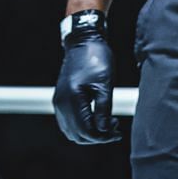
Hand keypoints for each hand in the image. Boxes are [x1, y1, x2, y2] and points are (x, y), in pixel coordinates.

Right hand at [52, 10, 121, 144]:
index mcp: (72, 99)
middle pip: (77, 135)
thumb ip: (104, 108)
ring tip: (109, 123)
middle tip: (115, 129)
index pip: (86, 131)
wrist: (83, 41)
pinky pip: (69, 122)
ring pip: (72, 131)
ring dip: (90, 132)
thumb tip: (105, 130)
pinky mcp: (61, 99)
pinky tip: (98, 118)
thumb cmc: (97, 58)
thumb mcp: (105, 83)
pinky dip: (82, 125)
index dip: (103, 137)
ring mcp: (59, 102)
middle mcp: (61, 103)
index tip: (118, 132)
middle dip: (97, 136)